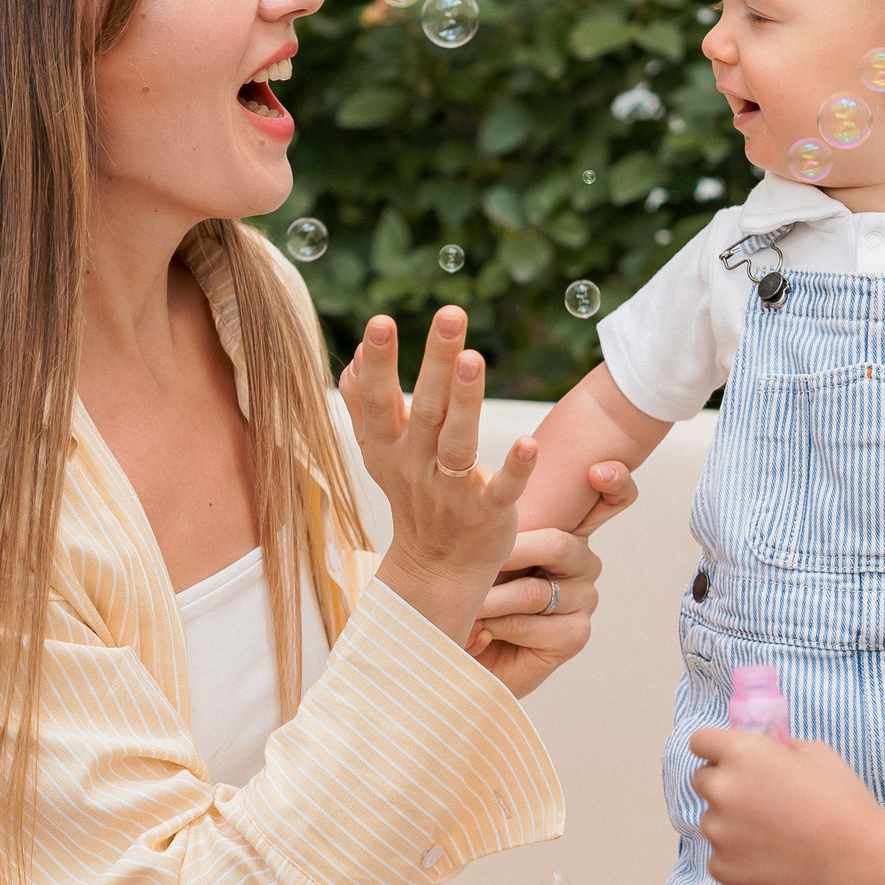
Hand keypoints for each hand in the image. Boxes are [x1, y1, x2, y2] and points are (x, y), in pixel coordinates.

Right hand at [338, 307, 535, 642]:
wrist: (436, 569)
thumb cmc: (413, 497)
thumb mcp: (381, 453)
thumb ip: (366, 406)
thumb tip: (356, 356)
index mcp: (390, 447)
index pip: (379, 399)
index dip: (380, 363)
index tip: (381, 321)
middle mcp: (417, 465)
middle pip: (426, 409)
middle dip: (436, 361)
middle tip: (450, 315)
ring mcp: (452, 491)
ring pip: (458, 444)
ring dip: (466, 403)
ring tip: (474, 360)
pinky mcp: (488, 515)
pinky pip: (502, 491)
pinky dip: (515, 470)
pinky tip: (529, 443)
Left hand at [468, 462, 639, 696]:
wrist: (468, 654)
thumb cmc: (477, 594)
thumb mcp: (484, 554)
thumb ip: (498, 531)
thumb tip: (486, 502)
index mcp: (567, 531)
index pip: (611, 500)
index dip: (615, 483)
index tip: (598, 471)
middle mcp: (583, 561)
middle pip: (559, 544)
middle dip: (511, 553)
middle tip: (478, 561)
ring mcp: (584, 599)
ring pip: (535, 591)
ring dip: (492, 600)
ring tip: (465, 605)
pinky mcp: (576, 635)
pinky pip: (534, 625)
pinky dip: (500, 628)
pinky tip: (480, 633)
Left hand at [689, 728, 884, 884]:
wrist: (854, 858)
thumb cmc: (841, 800)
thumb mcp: (815, 753)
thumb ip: (779, 748)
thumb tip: (766, 753)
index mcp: (741, 753)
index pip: (700, 741)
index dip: (715, 749)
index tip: (728, 758)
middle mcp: (721, 789)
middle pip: (702, 780)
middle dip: (723, 784)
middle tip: (759, 799)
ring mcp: (718, 832)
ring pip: (712, 820)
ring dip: (731, 823)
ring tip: (774, 833)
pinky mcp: (722, 867)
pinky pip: (720, 856)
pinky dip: (738, 857)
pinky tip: (772, 857)